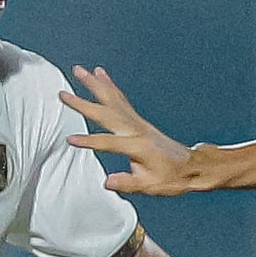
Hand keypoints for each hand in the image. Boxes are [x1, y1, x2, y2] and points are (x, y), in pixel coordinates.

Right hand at [59, 66, 200, 195]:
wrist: (192, 166)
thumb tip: (108, 182)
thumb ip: (128, 183)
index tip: (70, 139)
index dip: (89, 142)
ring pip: (113, 99)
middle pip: (106, 113)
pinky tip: (101, 75)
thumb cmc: (172, 177)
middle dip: (83, 103)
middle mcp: (137, 129)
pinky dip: (110, 86)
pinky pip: (121, 99)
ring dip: (95, 84)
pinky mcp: (138, 120)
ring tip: (79, 70)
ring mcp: (138, 122)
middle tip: (63, 93)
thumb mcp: (151, 186)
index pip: (108, 143)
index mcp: (137, 146)